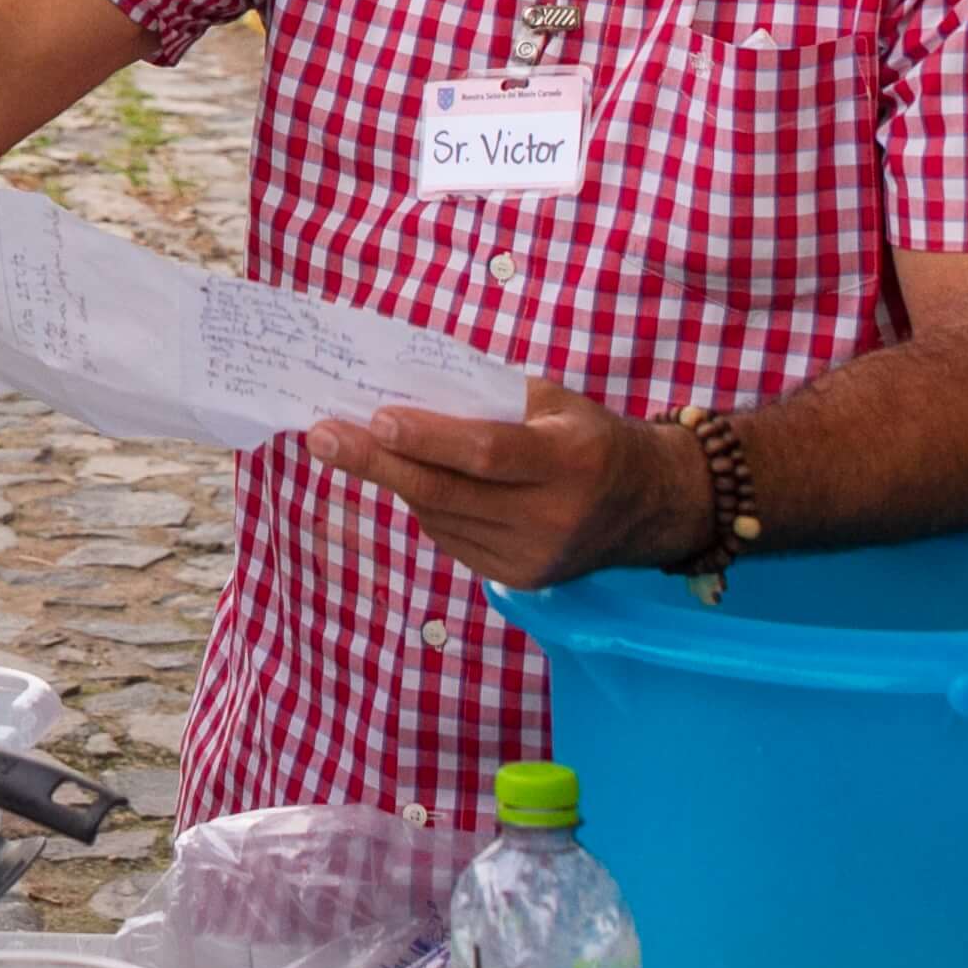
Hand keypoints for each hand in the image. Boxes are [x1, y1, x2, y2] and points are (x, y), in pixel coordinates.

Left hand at [306, 378, 705, 590]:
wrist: (648, 505)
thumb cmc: (588, 436)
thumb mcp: (553, 403)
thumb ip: (487, 398)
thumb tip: (400, 386)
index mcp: (569, 462)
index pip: (487, 453)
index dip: (429, 438)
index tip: (374, 417)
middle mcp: (552, 518)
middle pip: (447, 492)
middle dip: (375, 462)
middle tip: (319, 435)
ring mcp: (533, 557)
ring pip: (440, 516)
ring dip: (393, 479)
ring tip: (352, 445)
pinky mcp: (519, 580)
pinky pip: (450, 537)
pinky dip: (424, 505)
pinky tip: (412, 478)